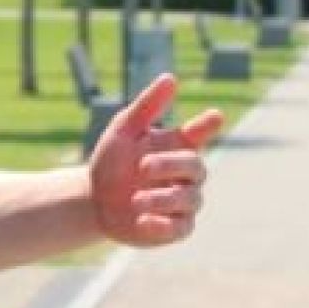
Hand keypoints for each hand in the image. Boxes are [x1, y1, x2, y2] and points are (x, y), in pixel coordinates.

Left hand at [89, 74, 221, 248]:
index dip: (207, 125)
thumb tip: (170, 78)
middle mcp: (185, 175)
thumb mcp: (123, 131)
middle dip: (170, 165)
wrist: (94, 199)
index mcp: (176, 147)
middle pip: (195, 167)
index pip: (199, 134)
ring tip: (135, 199)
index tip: (215, 114)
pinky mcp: (175, 228)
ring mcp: (183, 202)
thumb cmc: (112, 161)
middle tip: (143, 166)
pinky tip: (143, 221)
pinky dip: (163, 225)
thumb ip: (147, 106)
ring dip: (163, 198)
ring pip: (189, 199)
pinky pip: (180, 229)